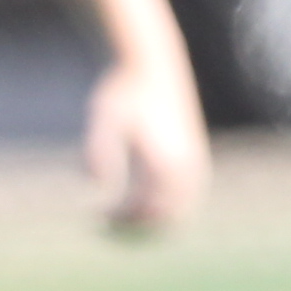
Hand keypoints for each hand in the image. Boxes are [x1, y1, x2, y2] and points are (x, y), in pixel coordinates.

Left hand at [87, 57, 206, 233]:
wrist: (151, 62)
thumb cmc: (122, 91)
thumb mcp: (103, 119)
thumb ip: (99, 151)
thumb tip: (98, 187)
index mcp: (168, 161)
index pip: (148, 212)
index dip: (122, 222)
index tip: (95, 218)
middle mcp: (188, 165)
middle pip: (167, 218)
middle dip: (137, 228)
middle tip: (105, 227)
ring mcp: (195, 160)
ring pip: (180, 210)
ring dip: (150, 219)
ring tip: (116, 216)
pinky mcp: (194, 155)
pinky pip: (184, 196)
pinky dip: (162, 206)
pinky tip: (134, 200)